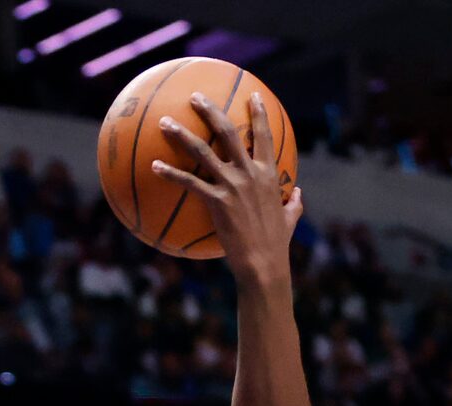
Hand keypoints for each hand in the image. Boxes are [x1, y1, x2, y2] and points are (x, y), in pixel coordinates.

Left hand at [153, 91, 303, 284]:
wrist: (263, 263)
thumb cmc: (276, 244)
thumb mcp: (291, 218)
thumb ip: (294, 202)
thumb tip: (297, 193)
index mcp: (268, 173)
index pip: (264, 135)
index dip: (258, 113)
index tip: (252, 96)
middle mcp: (249, 172)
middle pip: (228, 131)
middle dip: (210, 110)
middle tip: (195, 97)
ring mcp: (232, 185)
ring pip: (203, 151)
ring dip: (182, 134)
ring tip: (164, 123)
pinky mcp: (216, 201)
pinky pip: (189, 182)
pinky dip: (171, 173)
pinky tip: (154, 166)